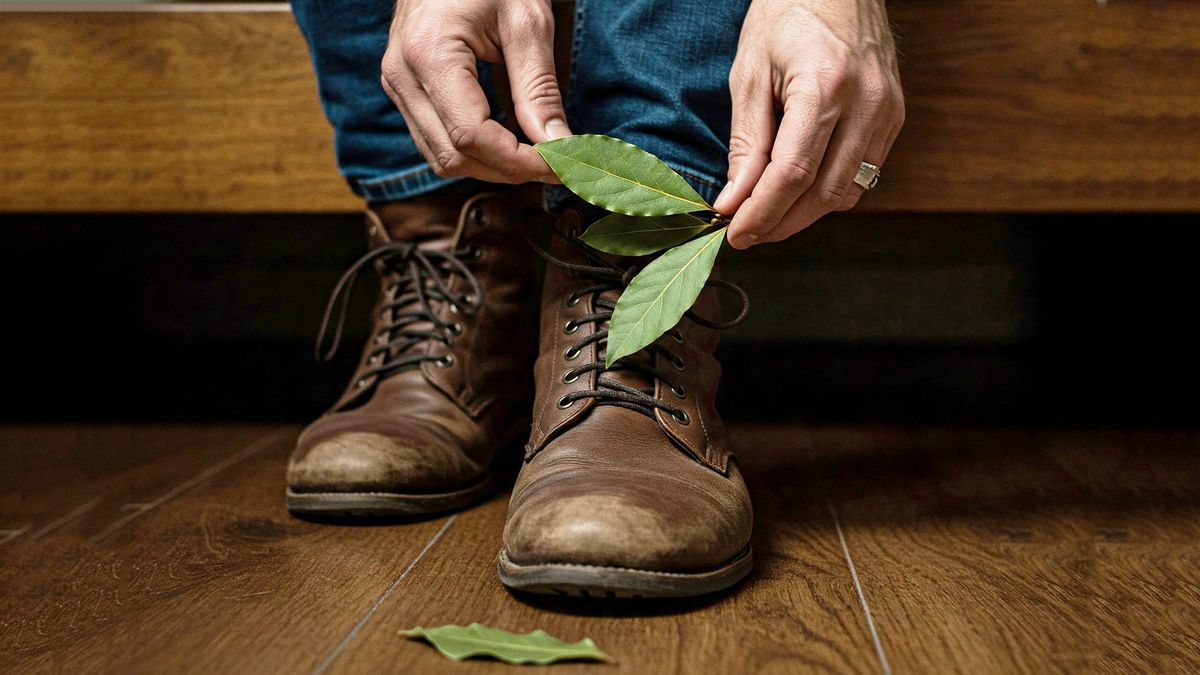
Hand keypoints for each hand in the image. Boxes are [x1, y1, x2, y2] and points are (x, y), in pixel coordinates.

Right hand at [381, 0, 570, 183]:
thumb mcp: (526, 22)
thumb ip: (540, 89)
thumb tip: (560, 147)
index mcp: (429, 54)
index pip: (472, 136)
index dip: (520, 161)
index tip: (561, 164)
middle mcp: (402, 75)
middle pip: (455, 156)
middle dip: (509, 170)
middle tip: (558, 165)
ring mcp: (398, 84)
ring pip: (442, 158)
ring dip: (491, 168)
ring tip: (536, 158)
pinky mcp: (404, 89)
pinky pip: (435, 141)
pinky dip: (475, 153)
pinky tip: (508, 144)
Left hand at [715, 0, 904, 247]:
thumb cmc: (786, 16)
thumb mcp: (750, 73)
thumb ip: (745, 142)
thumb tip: (733, 201)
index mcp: (824, 86)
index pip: (793, 173)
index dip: (763, 212)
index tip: (736, 233)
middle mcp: (865, 103)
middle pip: (824, 193)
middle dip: (781, 223)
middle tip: (748, 234)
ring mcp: (887, 111)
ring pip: (847, 192)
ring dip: (805, 214)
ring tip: (768, 216)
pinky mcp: (895, 117)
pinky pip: (863, 175)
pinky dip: (827, 193)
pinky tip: (799, 190)